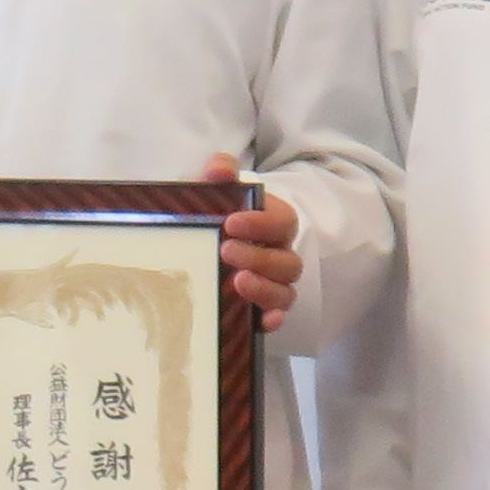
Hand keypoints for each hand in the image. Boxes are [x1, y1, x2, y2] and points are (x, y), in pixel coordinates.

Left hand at [202, 152, 300, 331]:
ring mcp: (274, 285)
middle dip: (259, 257)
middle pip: (287, 261)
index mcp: (272, 224)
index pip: (282, 221)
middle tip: (226, 251)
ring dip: (265, 288)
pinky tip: (262, 320)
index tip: (231, 223)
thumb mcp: (213, 193)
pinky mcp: (262, 310)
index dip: (262, 223)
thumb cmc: (214, 216)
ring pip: (286, 291)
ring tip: (237, 282)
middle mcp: (279, 255)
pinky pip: (277, 317)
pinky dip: (273, 319)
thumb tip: (219, 168)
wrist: (202, 245)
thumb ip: (219, 174)